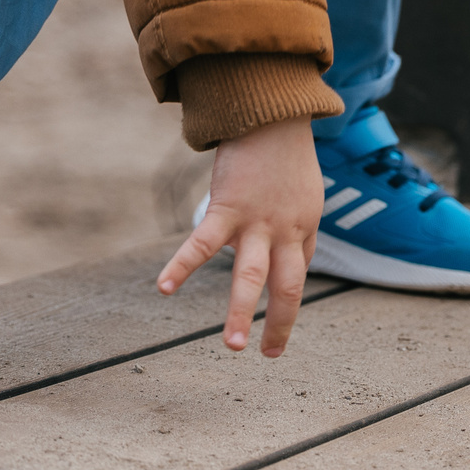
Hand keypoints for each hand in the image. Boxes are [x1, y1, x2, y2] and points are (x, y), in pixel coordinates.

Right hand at [155, 116, 319, 355]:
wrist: (272, 114)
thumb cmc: (287, 157)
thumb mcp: (306, 195)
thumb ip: (297, 228)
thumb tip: (289, 259)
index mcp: (304, 228)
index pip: (297, 275)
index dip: (287, 306)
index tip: (278, 337)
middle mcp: (285, 230)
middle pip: (286, 285)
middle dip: (278, 324)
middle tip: (267, 355)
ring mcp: (257, 221)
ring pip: (250, 275)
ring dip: (241, 312)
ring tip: (233, 345)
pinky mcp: (227, 208)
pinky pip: (202, 243)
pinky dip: (182, 266)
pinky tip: (163, 289)